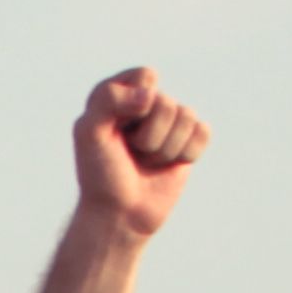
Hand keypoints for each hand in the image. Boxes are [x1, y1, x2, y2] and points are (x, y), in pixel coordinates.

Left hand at [70, 68, 209, 239]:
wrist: (119, 216)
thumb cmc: (100, 174)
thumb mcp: (89, 132)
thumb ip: (108, 99)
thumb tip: (150, 94)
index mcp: (119, 93)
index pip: (145, 76)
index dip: (135, 104)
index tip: (117, 129)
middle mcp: (145, 103)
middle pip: (166, 102)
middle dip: (149, 136)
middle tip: (131, 153)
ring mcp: (169, 122)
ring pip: (187, 116)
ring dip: (165, 148)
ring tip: (146, 162)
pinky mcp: (189, 141)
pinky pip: (203, 132)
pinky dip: (186, 153)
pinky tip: (168, 166)